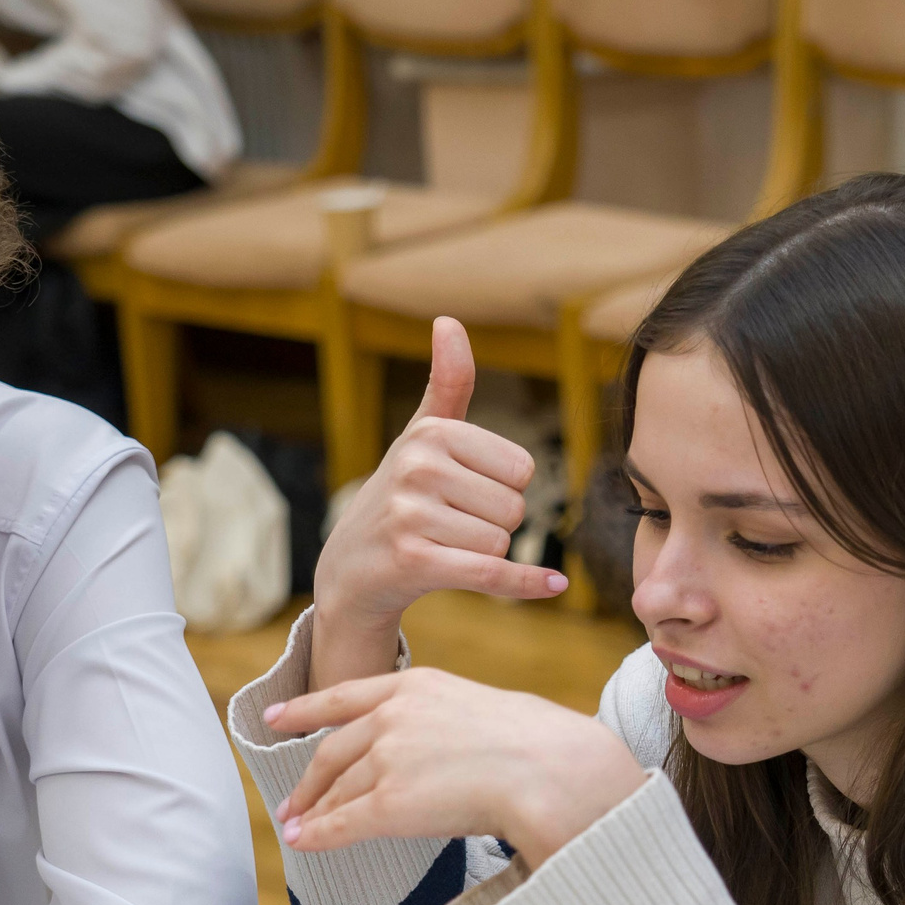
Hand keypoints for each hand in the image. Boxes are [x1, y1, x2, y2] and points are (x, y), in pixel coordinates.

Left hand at [267, 669, 646, 866]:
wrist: (551, 769)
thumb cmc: (539, 745)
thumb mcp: (483, 710)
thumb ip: (445, 725)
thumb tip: (441, 755)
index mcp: (417, 686)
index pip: (345, 697)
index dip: (304, 710)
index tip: (277, 717)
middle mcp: (393, 718)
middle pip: (333, 751)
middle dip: (309, 780)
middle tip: (293, 800)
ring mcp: (388, 759)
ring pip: (336, 792)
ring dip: (313, 812)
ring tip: (298, 826)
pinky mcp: (389, 804)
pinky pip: (341, 824)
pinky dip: (317, 835)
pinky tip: (302, 842)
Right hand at [307, 317, 565, 691]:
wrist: (351, 570)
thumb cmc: (400, 496)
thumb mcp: (422, 437)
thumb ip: (447, 383)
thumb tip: (448, 321)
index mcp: (430, 433)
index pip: (520, 469)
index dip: (502, 490)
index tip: (464, 494)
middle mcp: (417, 467)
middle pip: (513, 507)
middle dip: (494, 526)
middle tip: (451, 528)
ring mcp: (411, 515)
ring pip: (500, 542)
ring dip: (484, 555)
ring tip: (443, 549)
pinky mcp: (413, 562)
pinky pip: (489, 572)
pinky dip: (523, 583)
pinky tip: (554, 584)